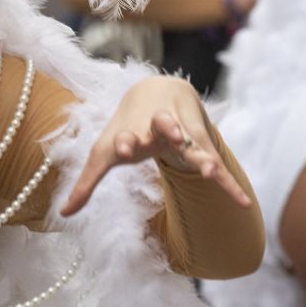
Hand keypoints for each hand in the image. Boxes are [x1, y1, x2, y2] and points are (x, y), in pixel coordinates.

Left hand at [61, 75, 250, 215]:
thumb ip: (86, 184)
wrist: (157, 92)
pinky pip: (217, 164)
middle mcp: (159, 127)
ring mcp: (184, 133)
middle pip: (164, 127)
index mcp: (132, 129)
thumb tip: (62, 214)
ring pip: (195, 142)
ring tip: (209, 169)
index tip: (123, 147)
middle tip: (173, 136)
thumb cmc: (126, 129)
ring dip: (201, 153)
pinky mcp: (202, 144)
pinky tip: (242, 202)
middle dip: (168, 130)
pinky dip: (229, 184)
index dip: (125, 141)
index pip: (127, 134)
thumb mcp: (104, 154)